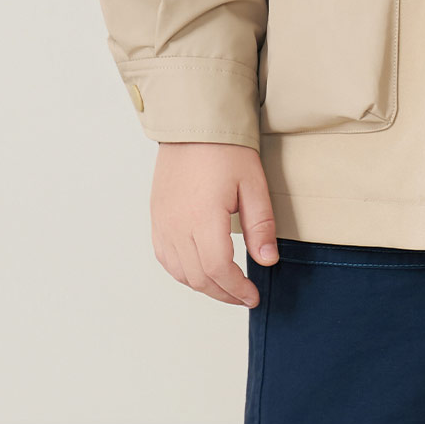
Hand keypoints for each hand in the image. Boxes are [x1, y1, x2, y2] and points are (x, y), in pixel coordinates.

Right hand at [150, 142, 278, 307]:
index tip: (253, 296)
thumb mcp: (253, 184)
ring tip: (227, 287)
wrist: (192, 126)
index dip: (237, 289)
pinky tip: (201, 271)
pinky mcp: (157, 218)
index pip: (218, 270)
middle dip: (224, 293)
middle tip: (244, 297)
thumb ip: (260, 226)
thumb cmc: (224, 149)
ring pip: (180, 272)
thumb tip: (267, 260)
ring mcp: (163, 223)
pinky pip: (165, 258)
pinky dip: (184, 273)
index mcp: (202, 217)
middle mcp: (177, 225)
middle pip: (198, 277)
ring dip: (204, 286)